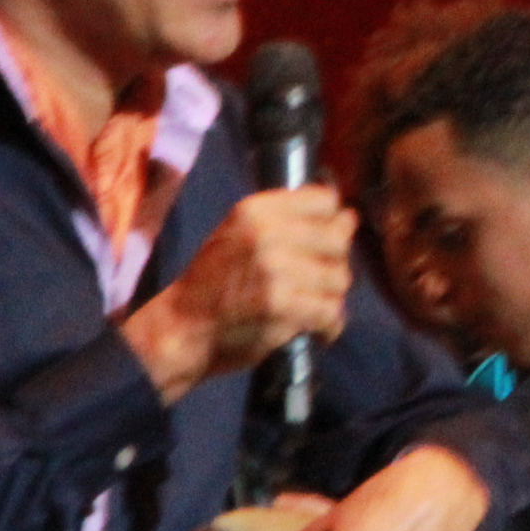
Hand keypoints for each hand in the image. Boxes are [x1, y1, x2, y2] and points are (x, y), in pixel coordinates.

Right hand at [119, 186, 354, 402]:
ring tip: (309, 307)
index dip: (332, 223)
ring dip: (330, 298)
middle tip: (316, 283)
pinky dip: (328, 326)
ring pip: (339, 278)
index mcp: (255, 210)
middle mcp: (266, 233)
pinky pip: (332, 311)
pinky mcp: (281, 304)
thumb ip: (289, 222)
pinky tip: (314, 330)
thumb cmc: (214, 284)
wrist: (181, 328)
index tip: (323, 243)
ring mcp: (275, 268)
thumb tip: (349, 217)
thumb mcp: (239, 235)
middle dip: (334, 264)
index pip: (325, 200)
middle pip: (338, 240)